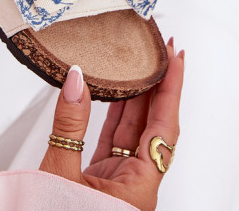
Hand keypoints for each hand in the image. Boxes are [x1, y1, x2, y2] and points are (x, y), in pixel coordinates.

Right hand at [40, 39, 184, 210]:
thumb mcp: (61, 176)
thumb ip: (69, 125)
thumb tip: (75, 78)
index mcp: (140, 188)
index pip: (165, 127)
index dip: (172, 89)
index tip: (177, 56)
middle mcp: (136, 184)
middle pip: (154, 125)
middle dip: (157, 86)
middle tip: (158, 50)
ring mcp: (119, 183)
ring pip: (132, 132)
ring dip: (134, 97)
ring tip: (136, 62)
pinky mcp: (101, 183)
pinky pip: (112, 141)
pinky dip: (110, 115)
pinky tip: (107, 92)